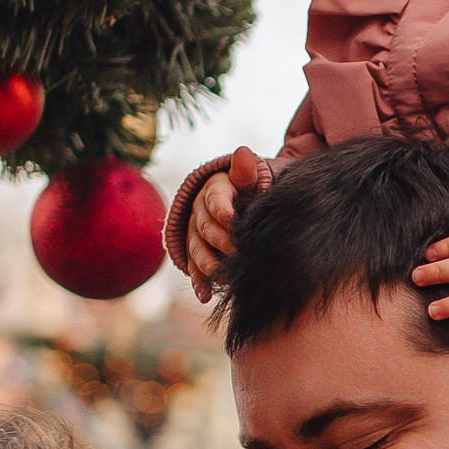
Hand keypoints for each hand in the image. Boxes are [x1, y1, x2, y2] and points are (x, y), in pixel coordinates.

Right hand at [185, 147, 272, 298]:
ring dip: (207, 263)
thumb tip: (244, 153)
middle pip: (205, 227)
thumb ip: (247, 171)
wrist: (249, 206)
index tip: (231, 219)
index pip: (214, 198)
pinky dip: (199, 283)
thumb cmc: (255, 191)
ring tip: (220, 274)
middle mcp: (199, 210)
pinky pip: (194, 268)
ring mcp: (196, 233)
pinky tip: (205, 295)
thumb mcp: (253, 179)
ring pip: (196, 249)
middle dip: (219, 240)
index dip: (221, 209)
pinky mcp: (197, 252)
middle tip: (235, 252)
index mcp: (214, 189)